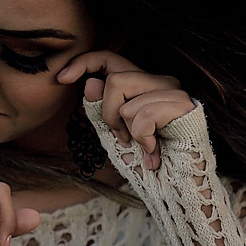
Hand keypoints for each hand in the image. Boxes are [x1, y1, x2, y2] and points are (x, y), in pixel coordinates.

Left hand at [57, 52, 194, 170]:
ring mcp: (174, 91)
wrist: (178, 186)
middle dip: (109, 115)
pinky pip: (143, 116)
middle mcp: (160, 81)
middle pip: (114, 80)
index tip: (62, 78)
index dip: (83, 62)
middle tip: (123, 138)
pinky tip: (154, 152)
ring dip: (130, 132)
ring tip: (145, 147)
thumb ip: (101, 111)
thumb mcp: (115, 136)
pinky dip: (143, 139)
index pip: (108, 58)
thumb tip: (90, 83)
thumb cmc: (147, 162)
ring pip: (126, 102)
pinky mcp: (183, 104)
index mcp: (142, 85)